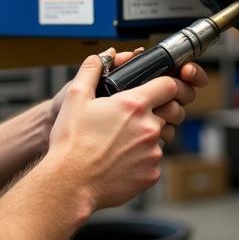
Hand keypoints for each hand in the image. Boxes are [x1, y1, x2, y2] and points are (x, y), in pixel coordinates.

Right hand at [47, 56, 178, 209]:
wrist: (69, 184)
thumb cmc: (71, 142)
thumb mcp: (75, 97)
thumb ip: (92, 69)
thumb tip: (104, 55)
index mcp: (134, 105)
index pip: (169, 85)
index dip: (165, 84)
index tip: (158, 88)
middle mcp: (149, 127)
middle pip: (169, 112)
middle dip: (158, 111)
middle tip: (133, 118)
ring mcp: (153, 152)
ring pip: (160, 137)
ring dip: (146, 137)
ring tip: (120, 143)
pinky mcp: (152, 174)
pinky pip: (153, 161)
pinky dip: (141, 159)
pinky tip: (120, 161)